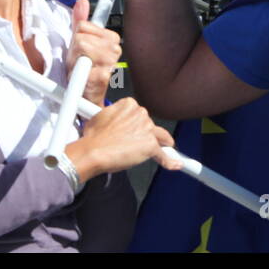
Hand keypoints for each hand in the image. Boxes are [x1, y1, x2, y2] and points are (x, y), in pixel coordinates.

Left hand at [64, 0, 120, 106]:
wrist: (86, 96)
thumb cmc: (84, 69)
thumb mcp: (80, 42)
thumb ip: (80, 21)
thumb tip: (82, 1)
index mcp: (111, 37)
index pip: (83, 25)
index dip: (77, 38)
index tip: (80, 50)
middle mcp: (114, 47)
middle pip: (81, 35)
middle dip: (75, 48)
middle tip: (79, 61)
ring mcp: (110, 60)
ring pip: (81, 45)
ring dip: (75, 59)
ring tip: (80, 68)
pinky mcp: (103, 75)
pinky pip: (83, 62)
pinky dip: (78, 70)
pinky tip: (82, 77)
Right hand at [64, 98, 179, 182]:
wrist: (92, 151)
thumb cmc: (93, 137)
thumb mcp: (99, 118)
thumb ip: (112, 117)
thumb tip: (111, 123)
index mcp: (129, 104)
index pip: (140, 114)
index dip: (137, 124)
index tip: (133, 131)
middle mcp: (140, 113)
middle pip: (151, 125)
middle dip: (145, 134)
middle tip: (133, 145)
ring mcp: (147, 129)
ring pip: (161, 137)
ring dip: (160, 144)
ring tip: (160, 150)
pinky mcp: (151, 145)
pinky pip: (164, 155)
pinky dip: (170, 161)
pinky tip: (176, 164)